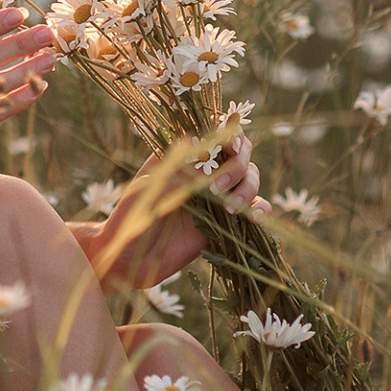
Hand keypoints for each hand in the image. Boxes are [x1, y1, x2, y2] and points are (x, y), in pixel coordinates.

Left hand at [85, 136, 268, 291]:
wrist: (130, 258)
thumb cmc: (129, 218)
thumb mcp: (148, 190)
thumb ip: (176, 174)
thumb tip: (202, 153)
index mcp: (182, 155)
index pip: (214, 132)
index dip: (229, 134)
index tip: (229, 147)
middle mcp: (204, 170)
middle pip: (240, 152)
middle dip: (238, 164)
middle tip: (218, 188)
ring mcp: (217, 194)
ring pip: (250, 177)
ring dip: (247, 188)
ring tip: (228, 209)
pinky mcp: (225, 220)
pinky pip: (254, 208)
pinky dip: (260, 209)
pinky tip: (253, 217)